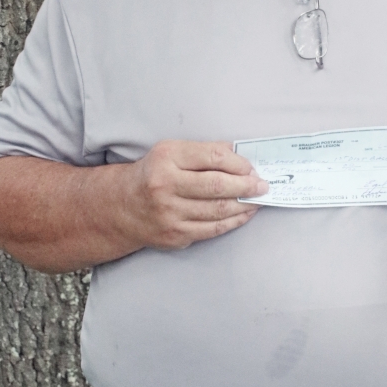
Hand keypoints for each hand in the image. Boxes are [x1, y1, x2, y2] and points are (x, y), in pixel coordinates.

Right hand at [116, 140, 268, 249]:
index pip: (213, 157)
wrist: (123, 207)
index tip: (251, 168)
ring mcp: (170, 213)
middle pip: (217, 186)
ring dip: (244, 205)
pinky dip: (234, 222)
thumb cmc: (154, 174)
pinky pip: (212, 229)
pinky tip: (244, 214)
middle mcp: (165, 186)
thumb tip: (239, 156)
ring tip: (257, 199)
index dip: (238, 163)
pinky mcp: (175, 234)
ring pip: (218, 210)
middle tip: (263, 186)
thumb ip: (204, 152)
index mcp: (166, 158)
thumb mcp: (171, 152)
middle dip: (246, 186)